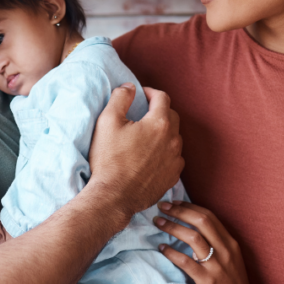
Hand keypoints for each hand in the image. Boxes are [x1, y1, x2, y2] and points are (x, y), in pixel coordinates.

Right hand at [88, 85, 183, 219]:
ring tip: (146, 137)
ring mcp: (175, 160)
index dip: (150, 92)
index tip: (141, 94)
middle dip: (159, 111)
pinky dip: (165, 152)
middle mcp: (172, 140)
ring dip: (163, 133)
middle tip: (144, 113)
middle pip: (172, 116)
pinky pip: (174, 158)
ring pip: (174, 138)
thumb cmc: (109, 159)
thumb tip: (130, 87)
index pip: (162, 97)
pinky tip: (151, 156)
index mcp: (159, 123)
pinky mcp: (173, 176)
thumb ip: (120, 98)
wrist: (114, 197)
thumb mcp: (108, 121)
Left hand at [155, 201, 264, 283]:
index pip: (209, 216)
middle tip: (162, 207)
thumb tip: (192, 234)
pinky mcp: (209, 282)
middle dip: (179, 211)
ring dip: (173, 227)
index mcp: (230, 243)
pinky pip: (187, 262)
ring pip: (193, 238)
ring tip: (158, 223)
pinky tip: (161, 249)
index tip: (174, 202)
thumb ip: (215, 246)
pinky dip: (172, 253)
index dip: (189, 207)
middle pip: (201, 221)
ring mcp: (218, 266)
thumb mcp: (229, 261)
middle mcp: (225, 250)